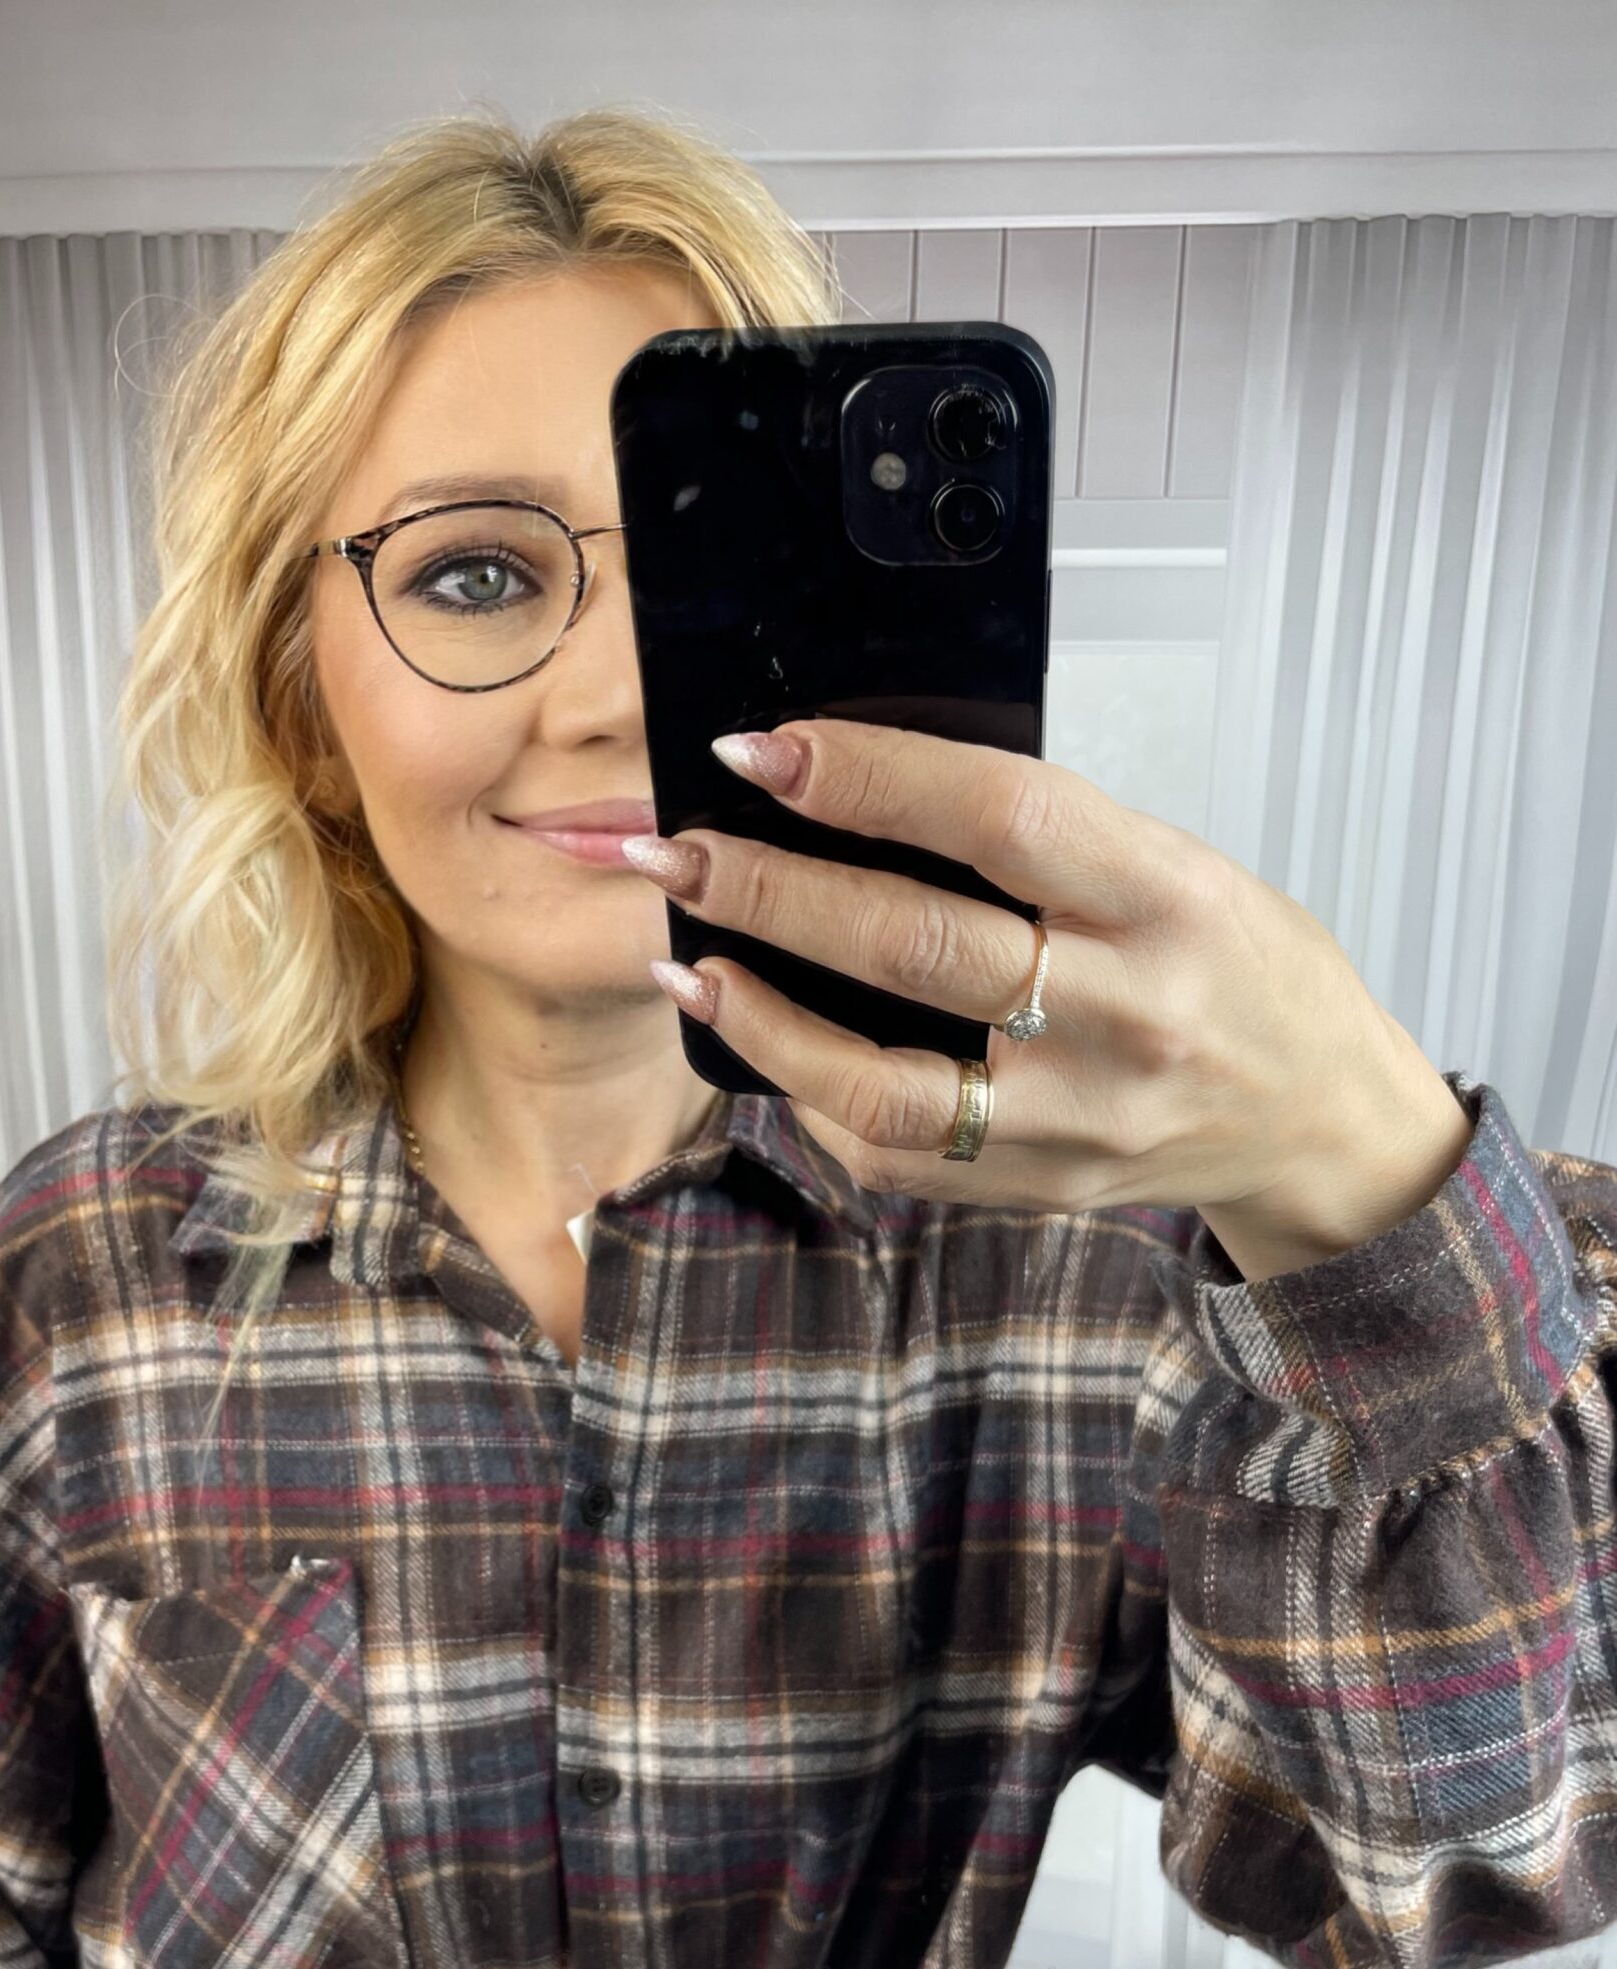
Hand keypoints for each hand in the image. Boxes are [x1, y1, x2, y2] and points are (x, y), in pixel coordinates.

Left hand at [634, 720, 1475, 1282]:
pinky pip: (900, 1157)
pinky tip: (770, 1057)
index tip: (765, 753)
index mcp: (1169, 900)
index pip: (998, 818)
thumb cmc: (1244, 966)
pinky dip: (817, 1103)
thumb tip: (861, 790)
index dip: (868, 778)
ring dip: (765, 1022)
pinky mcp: (1046, 1186)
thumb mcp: (1180, 866)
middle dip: (771, 893)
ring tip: (690, 966)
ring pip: (886, 1085)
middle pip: (917, 948)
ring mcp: (1083, 1119)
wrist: (1320, 1116)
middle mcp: (1128, 1015)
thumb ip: (1044, 842)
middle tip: (676, 852)